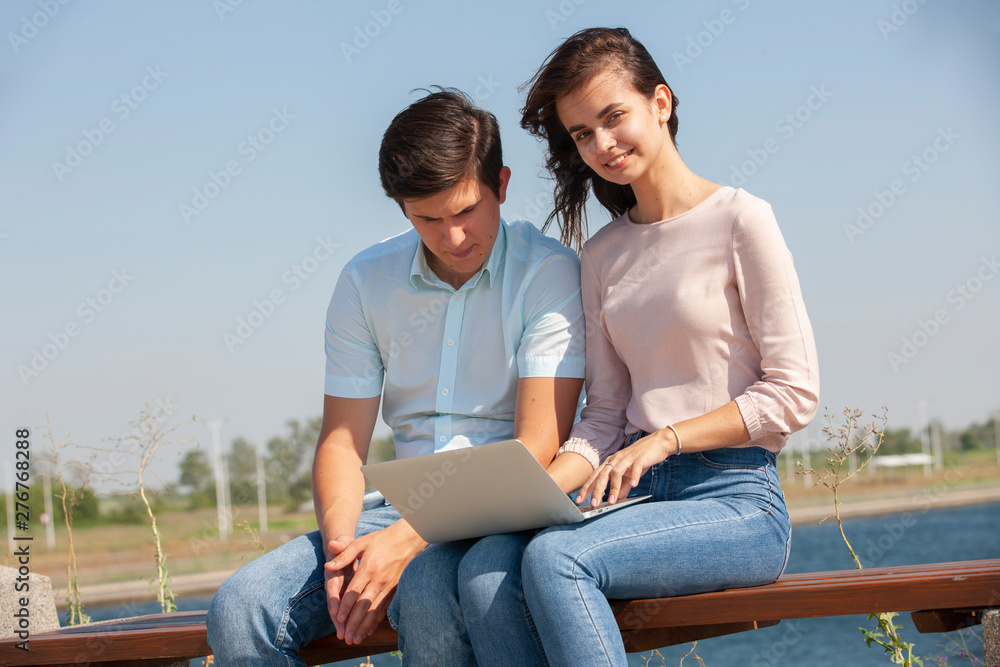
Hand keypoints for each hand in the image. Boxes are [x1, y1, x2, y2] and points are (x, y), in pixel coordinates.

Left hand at [324, 520, 425, 644]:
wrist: (406, 539)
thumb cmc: (381, 540)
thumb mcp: (361, 542)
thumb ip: (344, 554)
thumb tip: (328, 565)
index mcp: (368, 568)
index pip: (354, 591)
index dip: (346, 606)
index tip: (338, 619)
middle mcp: (379, 580)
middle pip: (364, 605)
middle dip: (355, 622)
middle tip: (346, 637)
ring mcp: (388, 586)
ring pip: (375, 610)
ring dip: (365, 626)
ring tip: (356, 639)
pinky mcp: (395, 589)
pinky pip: (385, 608)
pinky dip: (377, 621)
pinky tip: (370, 630)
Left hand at [576, 429, 676, 506]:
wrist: (657, 443)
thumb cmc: (640, 459)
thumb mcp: (629, 475)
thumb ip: (622, 487)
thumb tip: (616, 500)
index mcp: (610, 463)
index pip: (595, 476)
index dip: (586, 488)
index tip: (579, 500)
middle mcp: (616, 459)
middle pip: (602, 475)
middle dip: (596, 490)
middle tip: (593, 504)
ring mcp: (627, 458)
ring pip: (616, 472)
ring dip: (613, 487)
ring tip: (612, 501)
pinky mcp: (640, 458)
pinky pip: (635, 467)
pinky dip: (634, 476)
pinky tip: (634, 486)